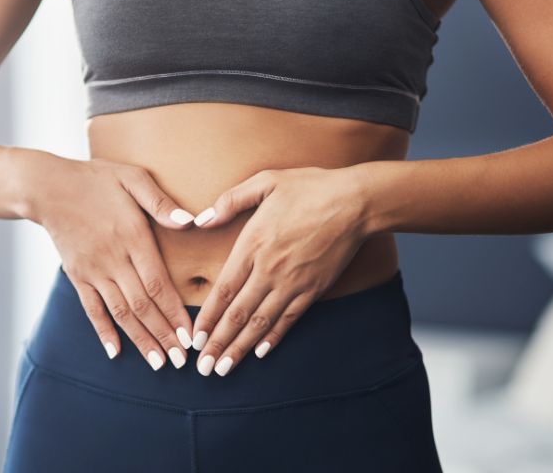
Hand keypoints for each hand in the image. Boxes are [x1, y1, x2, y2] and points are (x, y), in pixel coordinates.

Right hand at [23, 155, 196, 370]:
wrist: (47, 187)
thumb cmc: (96, 179)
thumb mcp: (132, 178)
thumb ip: (161, 202)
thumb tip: (190, 221)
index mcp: (132, 236)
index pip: (158, 283)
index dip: (175, 312)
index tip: (190, 335)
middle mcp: (113, 258)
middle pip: (142, 305)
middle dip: (164, 335)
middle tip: (182, 361)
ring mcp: (93, 270)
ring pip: (120, 312)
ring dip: (140, 339)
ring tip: (159, 363)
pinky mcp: (77, 275)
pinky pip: (91, 309)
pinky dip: (103, 331)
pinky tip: (115, 352)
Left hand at [189, 166, 371, 375]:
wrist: (356, 202)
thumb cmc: (309, 187)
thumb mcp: (265, 182)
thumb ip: (231, 201)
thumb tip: (203, 219)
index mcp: (253, 244)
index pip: (225, 289)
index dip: (208, 317)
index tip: (195, 338)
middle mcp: (270, 269)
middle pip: (239, 314)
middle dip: (219, 343)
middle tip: (203, 368)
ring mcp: (293, 282)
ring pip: (261, 322)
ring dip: (241, 348)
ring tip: (224, 369)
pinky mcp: (314, 289)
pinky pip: (289, 319)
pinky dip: (273, 337)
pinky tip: (259, 352)